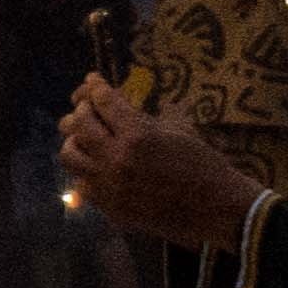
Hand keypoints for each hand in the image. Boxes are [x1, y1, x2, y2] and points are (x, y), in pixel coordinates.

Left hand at [58, 76, 261, 247]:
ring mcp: (110, 186)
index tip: (93, 79)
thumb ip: (141, 117)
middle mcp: (116, 160)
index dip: (96, 86)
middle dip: (82, 109)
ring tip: (86, 137)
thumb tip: (114, 103)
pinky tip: (97, 165)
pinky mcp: (110, 207)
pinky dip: (86, 171)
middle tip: (88, 106)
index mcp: (137, 135)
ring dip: (74, 141)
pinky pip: (82, 183)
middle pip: (79, 124)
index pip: (104, 102)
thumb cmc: (204, 163)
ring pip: (70, 155)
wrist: (217, 208)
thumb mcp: (177, 130)